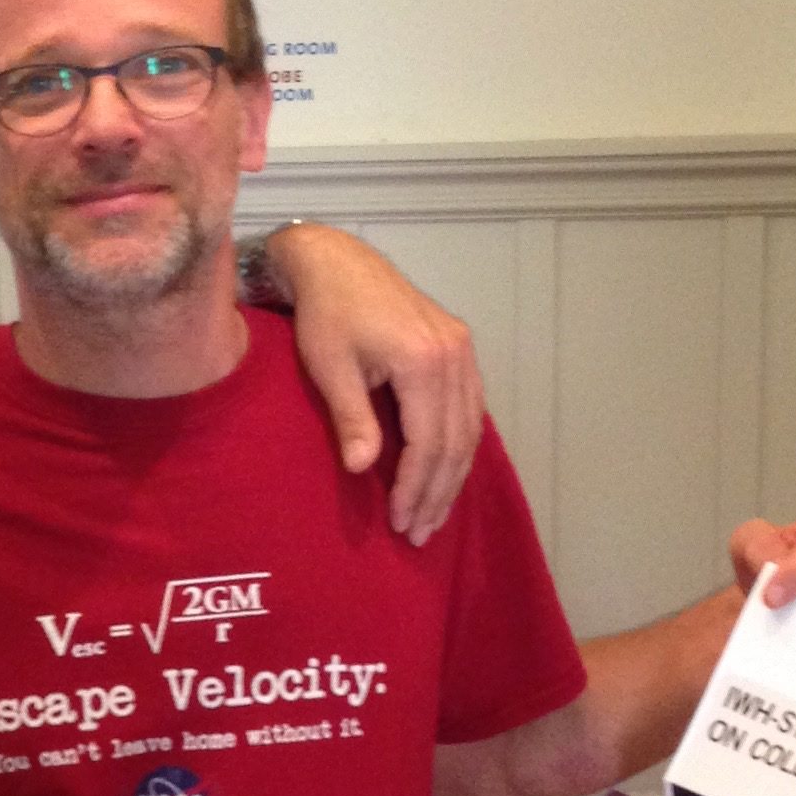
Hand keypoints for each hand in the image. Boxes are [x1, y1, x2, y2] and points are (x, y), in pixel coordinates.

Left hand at [270, 220, 485, 545]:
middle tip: (420, 533)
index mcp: (423, 359)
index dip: (416, 487)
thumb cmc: (325, 315)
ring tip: (434, 516)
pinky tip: (446, 474)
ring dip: (453, 476)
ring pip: (469, 428)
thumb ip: (352, 418)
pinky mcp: (459, 347)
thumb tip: (362, 469)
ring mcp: (462, 349)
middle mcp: (454, 354)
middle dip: (438, 492)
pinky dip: (459, 446)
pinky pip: (470, 408)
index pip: (429, 441)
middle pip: (456, 440)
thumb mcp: (331, 368)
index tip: (400, 521)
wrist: (337, 263)